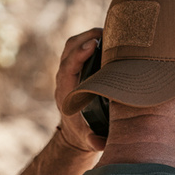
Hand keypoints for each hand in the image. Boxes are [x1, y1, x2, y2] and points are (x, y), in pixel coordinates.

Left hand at [55, 28, 104, 151]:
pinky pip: (78, 47)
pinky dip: (90, 39)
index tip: (93, 45)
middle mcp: (64, 78)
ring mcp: (68, 71)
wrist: (74, 132)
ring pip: (72, 45)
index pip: (68, 67)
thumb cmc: (84, 134)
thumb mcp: (88, 140)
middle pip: (68, 49)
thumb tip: (99, 143)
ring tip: (110, 30)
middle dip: (85, 37)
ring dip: (87, 35)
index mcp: (66, 92)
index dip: (79, 54)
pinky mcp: (75, 68)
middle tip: (108, 31)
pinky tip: (108, 38)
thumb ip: (93, 141)